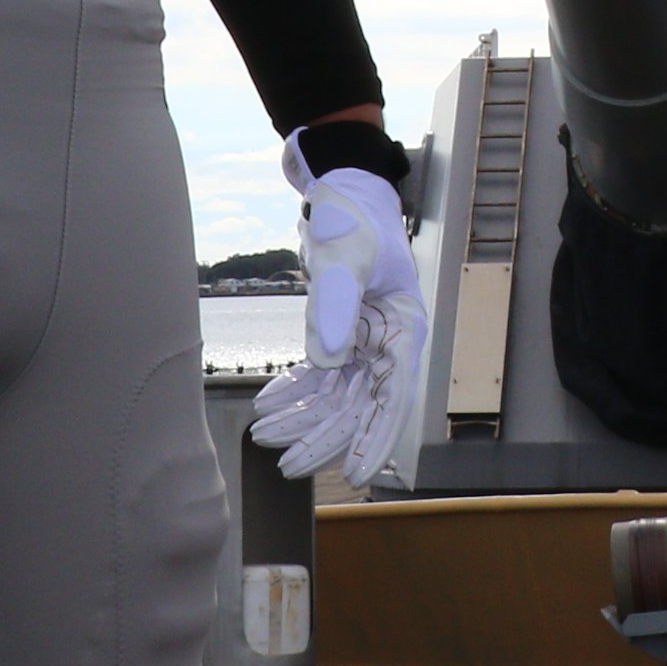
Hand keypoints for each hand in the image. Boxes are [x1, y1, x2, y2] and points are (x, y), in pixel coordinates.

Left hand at [247, 135, 427, 491]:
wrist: (342, 191)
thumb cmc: (352, 220)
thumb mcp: (344, 258)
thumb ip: (336, 307)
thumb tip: (327, 363)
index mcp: (404, 331)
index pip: (393, 398)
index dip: (376, 439)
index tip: (355, 474)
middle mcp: (388, 344)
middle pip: (358, 407)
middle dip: (322, 437)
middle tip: (284, 465)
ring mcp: (364, 342)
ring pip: (334, 397)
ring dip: (301, 417)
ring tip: (262, 436)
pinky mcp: (341, 334)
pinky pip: (319, 376)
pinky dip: (295, 390)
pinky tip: (267, 403)